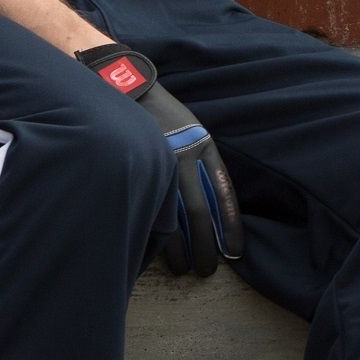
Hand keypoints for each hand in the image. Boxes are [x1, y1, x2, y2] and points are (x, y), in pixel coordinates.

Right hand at [76, 43, 243, 275]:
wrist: (123, 89)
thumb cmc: (160, 115)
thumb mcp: (191, 131)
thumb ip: (201, 163)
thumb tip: (212, 203)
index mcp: (204, 147)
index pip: (224, 194)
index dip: (231, 224)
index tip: (235, 251)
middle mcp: (184, 158)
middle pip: (201, 213)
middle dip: (207, 245)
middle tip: (208, 270)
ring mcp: (156, 165)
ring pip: (174, 217)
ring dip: (182, 247)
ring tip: (186, 269)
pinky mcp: (133, 170)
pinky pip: (147, 208)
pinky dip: (155, 234)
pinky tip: (158, 253)